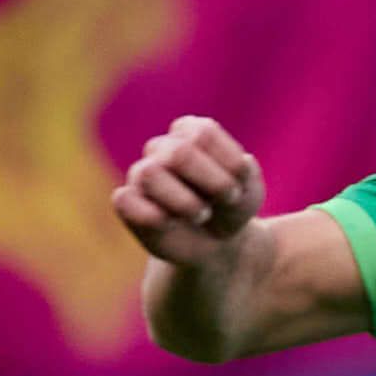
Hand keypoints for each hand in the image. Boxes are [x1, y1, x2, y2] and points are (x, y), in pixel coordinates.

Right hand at [114, 113, 265, 264]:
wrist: (216, 243)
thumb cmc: (230, 206)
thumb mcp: (249, 189)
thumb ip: (245, 171)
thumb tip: (240, 160)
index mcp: (191, 132)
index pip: (203, 133)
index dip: (230, 163)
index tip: (240, 184)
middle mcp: (162, 147)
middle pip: (179, 152)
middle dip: (214, 183)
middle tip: (228, 200)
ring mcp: (140, 173)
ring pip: (150, 173)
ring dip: (185, 202)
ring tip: (201, 215)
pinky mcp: (126, 202)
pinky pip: (125, 200)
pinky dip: (154, 217)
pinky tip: (170, 224)